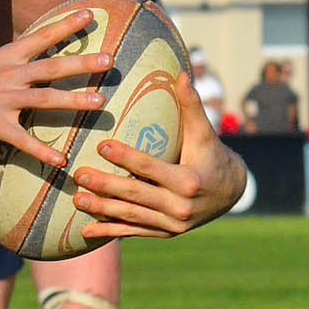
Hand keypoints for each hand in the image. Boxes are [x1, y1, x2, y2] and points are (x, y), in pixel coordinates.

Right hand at [0, 11, 110, 167]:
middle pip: (52, 67)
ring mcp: (3, 101)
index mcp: (3, 57)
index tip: (90, 14)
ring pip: (46, 99)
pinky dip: (43, 152)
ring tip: (101, 104)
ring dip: (75, 102)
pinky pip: (24, 141)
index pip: (40, 37)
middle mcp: (8, 76)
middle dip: (83, 63)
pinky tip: (61, 161)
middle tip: (110, 61)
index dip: (66, 25)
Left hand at [71, 71, 247, 238]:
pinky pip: (134, 232)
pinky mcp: (166, 234)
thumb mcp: (204, 133)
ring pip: (131, 216)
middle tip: (79, 174)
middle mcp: (180, 207)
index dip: (126, 157)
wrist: (232, 193)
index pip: (150, 167)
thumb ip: (191, 106)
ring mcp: (172, 225)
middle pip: (135, 194)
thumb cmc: (212, 155)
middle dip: (105, 185)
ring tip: (76, 200)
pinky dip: (110, 232)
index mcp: (188, 181)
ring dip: (102, 210)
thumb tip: (181, 74)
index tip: (101, 146)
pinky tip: (85, 232)